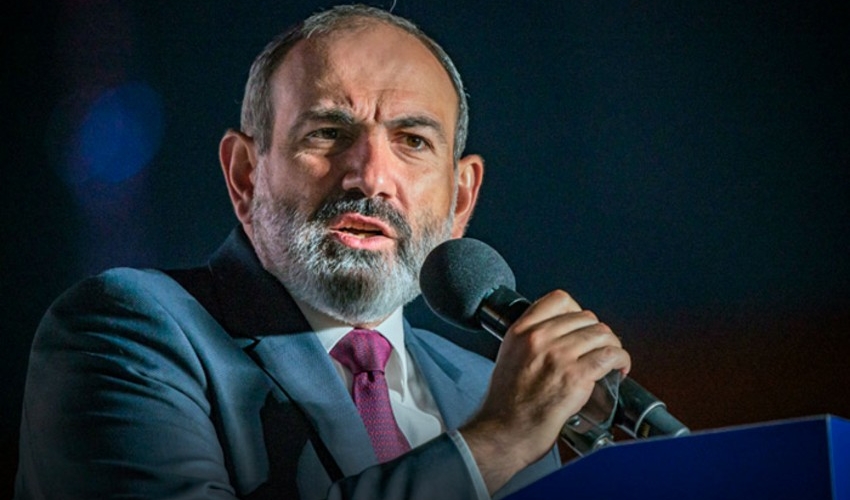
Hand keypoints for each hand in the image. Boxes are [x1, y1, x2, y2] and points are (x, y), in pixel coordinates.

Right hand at [460, 290, 630, 492]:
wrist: (503, 432)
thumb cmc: (504, 405)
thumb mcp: (508, 357)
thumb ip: (530, 342)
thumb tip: (560, 337)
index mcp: (521, 331)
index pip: (559, 299)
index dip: (577, 311)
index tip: (582, 325)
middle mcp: (540, 338)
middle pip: (586, 317)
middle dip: (598, 332)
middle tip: (599, 348)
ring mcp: (558, 356)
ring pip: (601, 334)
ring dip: (613, 346)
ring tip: (612, 359)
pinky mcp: (576, 376)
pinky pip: (610, 355)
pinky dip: (621, 360)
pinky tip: (620, 369)